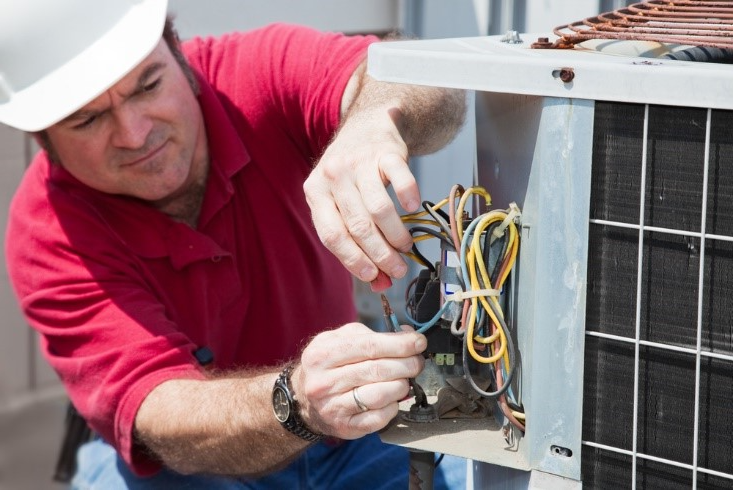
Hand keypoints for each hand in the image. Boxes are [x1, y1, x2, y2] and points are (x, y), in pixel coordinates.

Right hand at [294, 322, 426, 438]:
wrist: (303, 399)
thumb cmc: (329, 364)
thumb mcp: (341, 340)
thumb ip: (373, 335)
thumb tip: (409, 336)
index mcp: (322, 354)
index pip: (370, 346)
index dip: (400, 344)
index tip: (419, 342)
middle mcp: (324, 381)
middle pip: (378, 370)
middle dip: (407, 364)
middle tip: (417, 362)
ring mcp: (333, 407)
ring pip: (380, 395)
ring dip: (402, 386)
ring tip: (404, 380)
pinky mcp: (344, 427)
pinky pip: (379, 417)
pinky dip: (393, 406)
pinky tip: (392, 398)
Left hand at [303, 107, 418, 285]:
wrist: (368, 125)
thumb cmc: (353, 175)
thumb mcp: (342, 202)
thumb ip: (355, 241)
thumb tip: (380, 282)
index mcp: (315, 192)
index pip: (331, 235)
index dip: (353, 260)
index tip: (373, 277)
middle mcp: (333, 175)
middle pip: (358, 226)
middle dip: (380, 254)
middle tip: (397, 270)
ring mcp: (359, 162)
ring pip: (378, 208)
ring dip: (396, 235)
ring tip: (406, 247)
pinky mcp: (385, 152)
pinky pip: (400, 179)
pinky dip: (408, 196)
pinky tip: (414, 209)